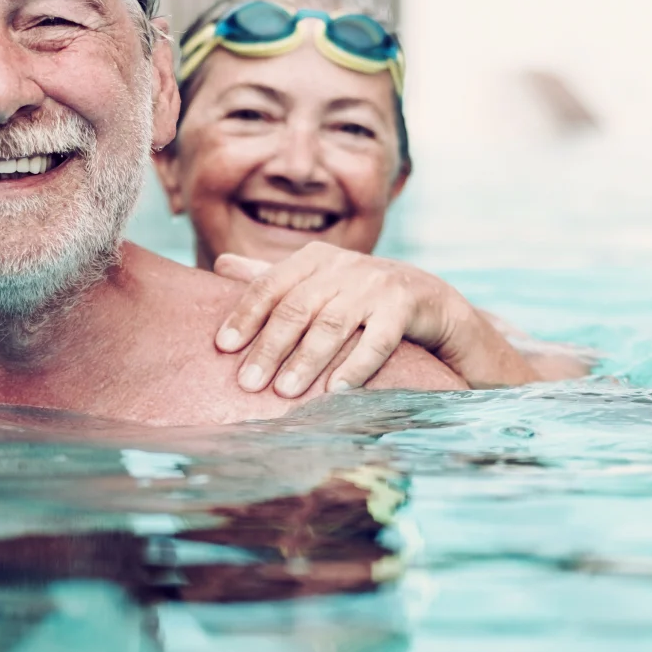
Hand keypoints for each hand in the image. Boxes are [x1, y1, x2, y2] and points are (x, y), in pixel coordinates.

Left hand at [211, 242, 530, 396]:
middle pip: (297, 308)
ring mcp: (376, 284)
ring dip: (306, 361)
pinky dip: (355, 366)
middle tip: (247, 384)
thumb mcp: (319, 281)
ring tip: (284, 393)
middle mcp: (343, 266)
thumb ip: (274, 278)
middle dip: (270, 347)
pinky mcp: (406, 306)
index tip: (222, 347)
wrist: (432, 300)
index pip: (270, 286)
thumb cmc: (361, 297)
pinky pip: (377, 340)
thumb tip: (219, 265)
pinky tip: (335, 391)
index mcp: (315, 258)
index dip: (245, 315)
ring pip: (332, 325)